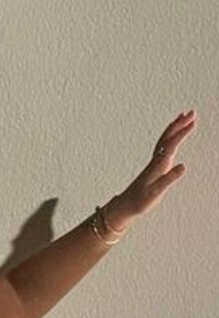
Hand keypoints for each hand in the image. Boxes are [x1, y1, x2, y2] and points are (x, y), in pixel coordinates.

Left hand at [107, 110, 196, 230]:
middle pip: (168, 138)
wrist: (125, 205)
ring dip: (174, 128)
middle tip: (192, 112)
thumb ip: (169, 179)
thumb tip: (183, 166)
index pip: (171, 145)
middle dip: (180, 124)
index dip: (182, 133)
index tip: (193, 122)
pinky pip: (163, 147)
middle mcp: (156, 161)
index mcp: (158, 165)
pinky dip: (169, 138)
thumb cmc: (140, 201)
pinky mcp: (154, 167)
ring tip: (183, 117)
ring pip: (165, 140)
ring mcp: (155, 163)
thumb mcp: (156, 192)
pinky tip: (173, 137)